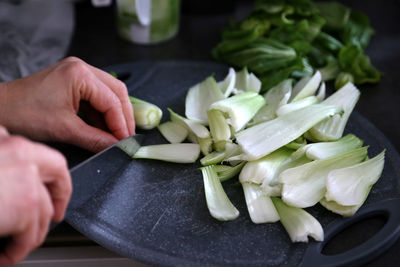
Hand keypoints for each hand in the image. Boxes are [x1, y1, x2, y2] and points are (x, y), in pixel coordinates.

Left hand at [0, 57, 134, 152]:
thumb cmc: (23, 113)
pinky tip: (103, 128)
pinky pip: (96, 97)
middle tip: (126, 137)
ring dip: (114, 115)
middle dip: (123, 116)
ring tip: (116, 135)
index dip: (121, 123)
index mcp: (80, 74)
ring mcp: (77, 73)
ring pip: (109, 94)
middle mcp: (82, 68)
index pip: (112, 100)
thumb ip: (95, 139)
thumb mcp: (64, 129)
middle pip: (116, 92)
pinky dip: (102, 114)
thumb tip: (116, 147)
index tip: (126, 142)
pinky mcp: (73, 82)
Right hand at [0, 126, 71, 265]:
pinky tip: (3, 257)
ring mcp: (26, 174)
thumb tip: (4, 182)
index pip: (28, 152)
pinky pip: (32, 234)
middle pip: (56, 168)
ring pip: (45, 208)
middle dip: (61, 192)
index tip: (35, 186)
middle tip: (56, 213)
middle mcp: (17, 149)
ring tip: (14, 247)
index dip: (35, 173)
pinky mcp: (28, 203)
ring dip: (31, 233)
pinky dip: (19, 251)